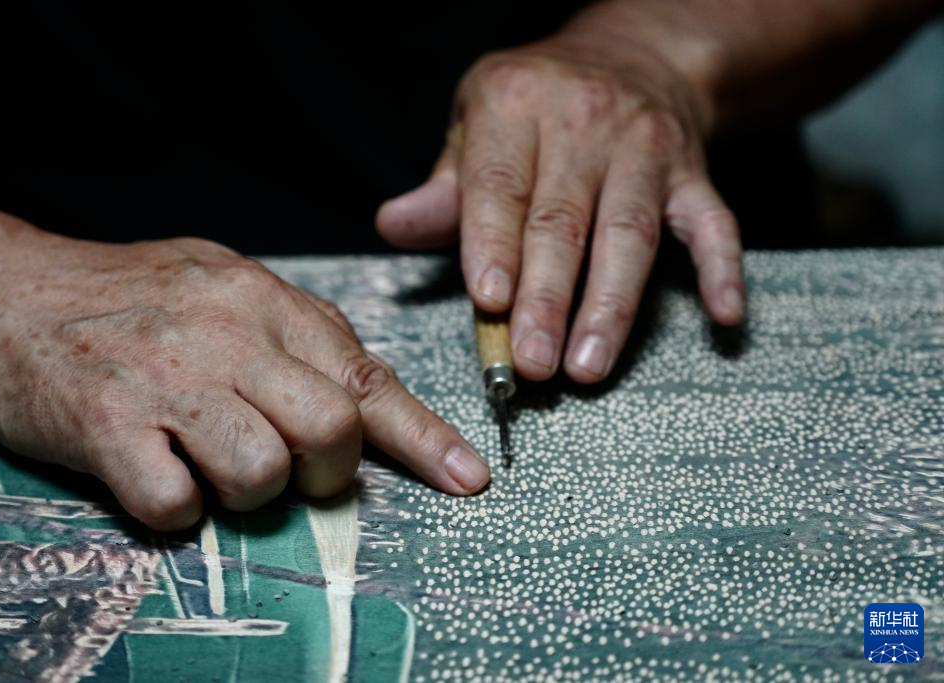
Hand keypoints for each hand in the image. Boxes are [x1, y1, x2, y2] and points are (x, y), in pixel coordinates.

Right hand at [0, 208, 488, 529]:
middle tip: (292, 466)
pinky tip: (155, 471)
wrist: (5, 292)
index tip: (467, 479)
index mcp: (262, 300)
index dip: (424, 437)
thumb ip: (293, 331)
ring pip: (262, 474)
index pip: (365, 376)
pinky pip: (177, 504)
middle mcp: (224, 336)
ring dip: (248, 490)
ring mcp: (166, 382)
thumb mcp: (221, 283)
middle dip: (326, 471)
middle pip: (330, 430)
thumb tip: (358, 393)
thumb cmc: (125, 295)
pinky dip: (177, 507)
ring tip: (210, 461)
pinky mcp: (106, 428)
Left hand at [378, 29, 743, 382]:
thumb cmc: (536, 104)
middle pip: (563, 221)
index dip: (493, 246)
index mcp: (517, 105)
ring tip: (588, 366)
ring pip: (630, 234)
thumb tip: (395, 226)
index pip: (500, 186)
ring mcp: (645, 149)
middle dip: (546, 298)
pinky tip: (724, 317)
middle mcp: (585, 122)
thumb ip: (445, 185)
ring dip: (610, 306)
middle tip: (531, 362)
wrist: (632, 55)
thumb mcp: (475, 121)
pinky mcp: (693, 173)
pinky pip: (713, 222)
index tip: (489, 302)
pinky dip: (720, 269)